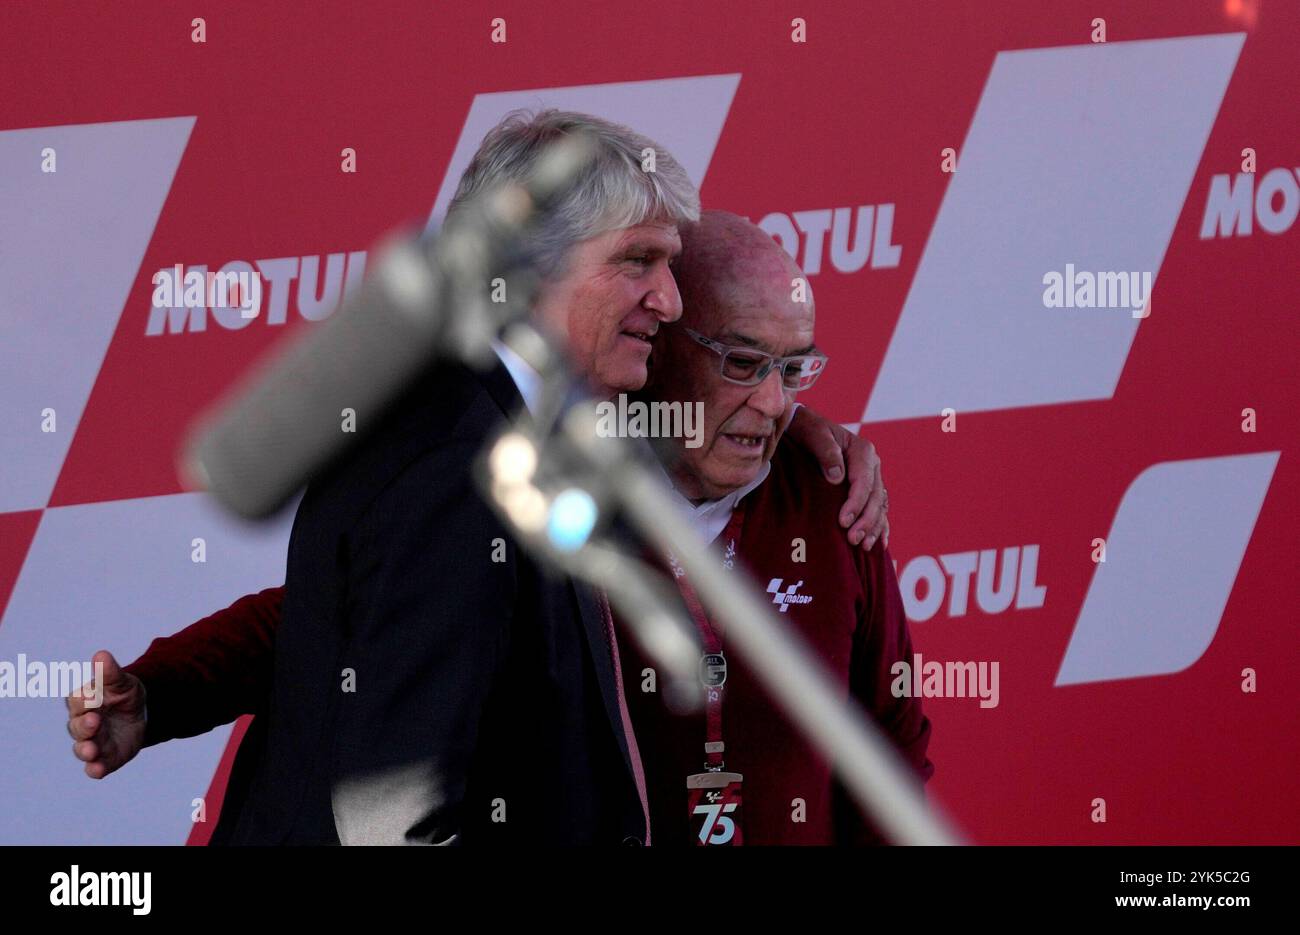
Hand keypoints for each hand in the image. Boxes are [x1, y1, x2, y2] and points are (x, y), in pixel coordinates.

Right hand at [66, 650, 146, 778]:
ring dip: (85, 750)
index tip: (92, 697)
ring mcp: (93, 742)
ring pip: (81, 748)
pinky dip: (94, 769)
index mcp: (85, 701)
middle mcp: (83, 723)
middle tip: (95, 722)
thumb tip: (101, 655)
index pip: (77, 700)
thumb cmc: (124, 695)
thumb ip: (111, 673)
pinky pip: (95, 767)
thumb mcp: (123, 682)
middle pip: (76, 726)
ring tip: (92, 750)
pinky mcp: (104, 758)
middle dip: (84, 725)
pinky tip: (97, 770)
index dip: (83, 699)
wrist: (142, 714)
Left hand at [787, 406, 889, 549]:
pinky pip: (878, 508)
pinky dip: (879, 525)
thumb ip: (826, 452)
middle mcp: (871, 464)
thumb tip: (837, 477)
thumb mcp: (814, 433)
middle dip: (865, 521)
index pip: (863, 482)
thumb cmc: (808, 429)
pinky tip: (879, 543)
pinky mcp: (866, 487)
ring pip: (879, 505)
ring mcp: (871, 476)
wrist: (805, 427)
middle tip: (853, 539)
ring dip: (874, 527)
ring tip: (864, 546)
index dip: (856, 503)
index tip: (844, 521)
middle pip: (874, 497)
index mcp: (862, 450)